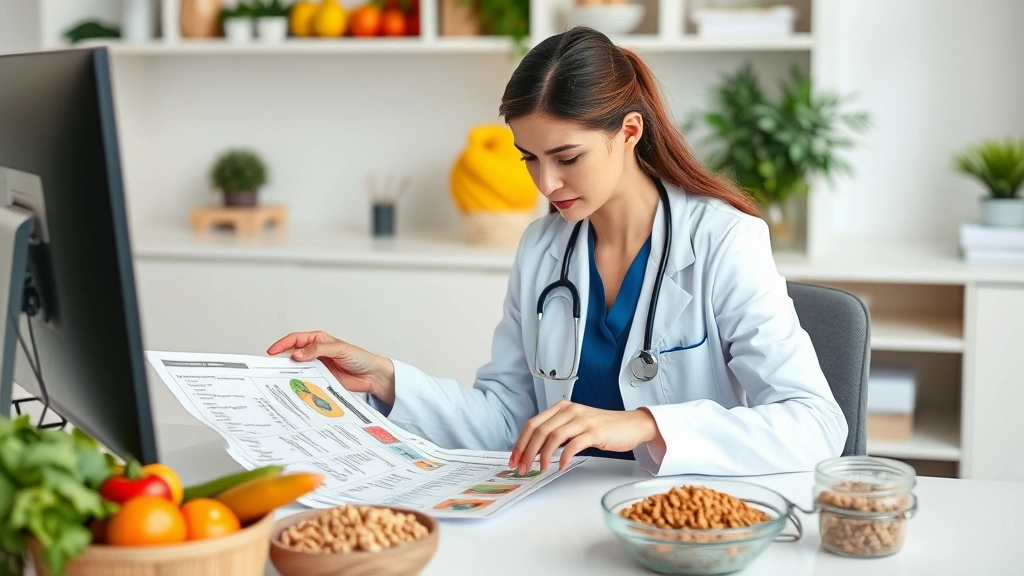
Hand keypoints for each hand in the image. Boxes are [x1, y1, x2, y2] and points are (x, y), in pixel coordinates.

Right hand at [267, 331, 396, 405]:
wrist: (371, 375)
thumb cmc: (359, 357)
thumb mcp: (338, 349)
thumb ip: (317, 350)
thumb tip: (298, 354)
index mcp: (318, 340)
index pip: (295, 339)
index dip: (282, 345)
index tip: (272, 352)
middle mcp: (315, 352)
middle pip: (293, 354)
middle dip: (281, 359)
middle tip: (270, 367)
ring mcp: (317, 366)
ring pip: (298, 368)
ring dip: (289, 372)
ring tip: (279, 377)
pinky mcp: (320, 379)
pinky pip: (306, 380)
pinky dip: (299, 382)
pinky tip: (294, 386)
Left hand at [507, 400, 661, 474]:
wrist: (631, 425)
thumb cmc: (603, 427)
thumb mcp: (575, 424)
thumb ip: (557, 431)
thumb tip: (535, 449)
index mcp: (562, 407)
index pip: (533, 424)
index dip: (520, 442)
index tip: (514, 458)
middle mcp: (570, 410)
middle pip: (539, 430)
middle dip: (526, 451)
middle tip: (521, 468)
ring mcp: (582, 420)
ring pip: (553, 437)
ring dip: (542, 456)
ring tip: (539, 469)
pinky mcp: (594, 432)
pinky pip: (573, 445)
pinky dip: (564, 457)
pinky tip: (561, 466)